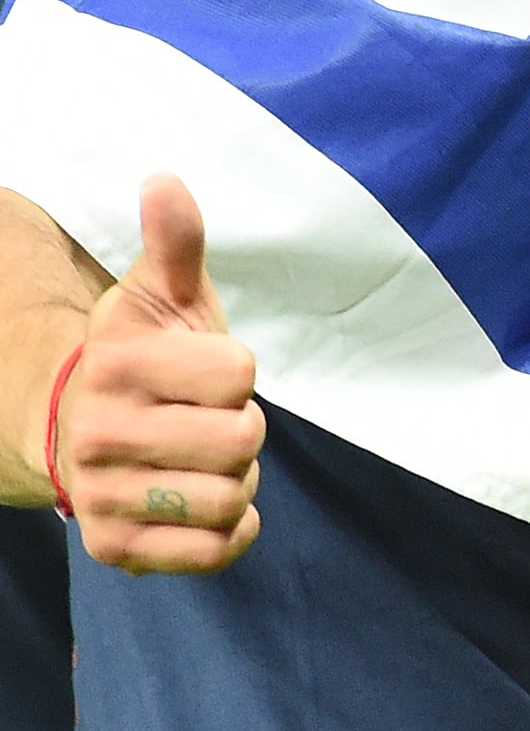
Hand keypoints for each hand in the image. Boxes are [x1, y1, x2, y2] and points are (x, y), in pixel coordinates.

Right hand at [57, 176, 262, 572]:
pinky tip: (208, 502)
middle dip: (243, 428)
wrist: (85, 430)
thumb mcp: (165, 295)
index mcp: (118, 365)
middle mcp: (99, 433)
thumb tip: (165, 180)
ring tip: (201, 459)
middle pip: (242, 441)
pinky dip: (234, 530)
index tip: (205, 371)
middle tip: (207, 420)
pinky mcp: (117, 548)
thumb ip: (177, 243)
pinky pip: (217, 550)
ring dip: (239, 480)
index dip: (239, 371)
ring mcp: (104, 494)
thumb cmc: (149, 358)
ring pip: (233, 497)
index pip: (241, 374)